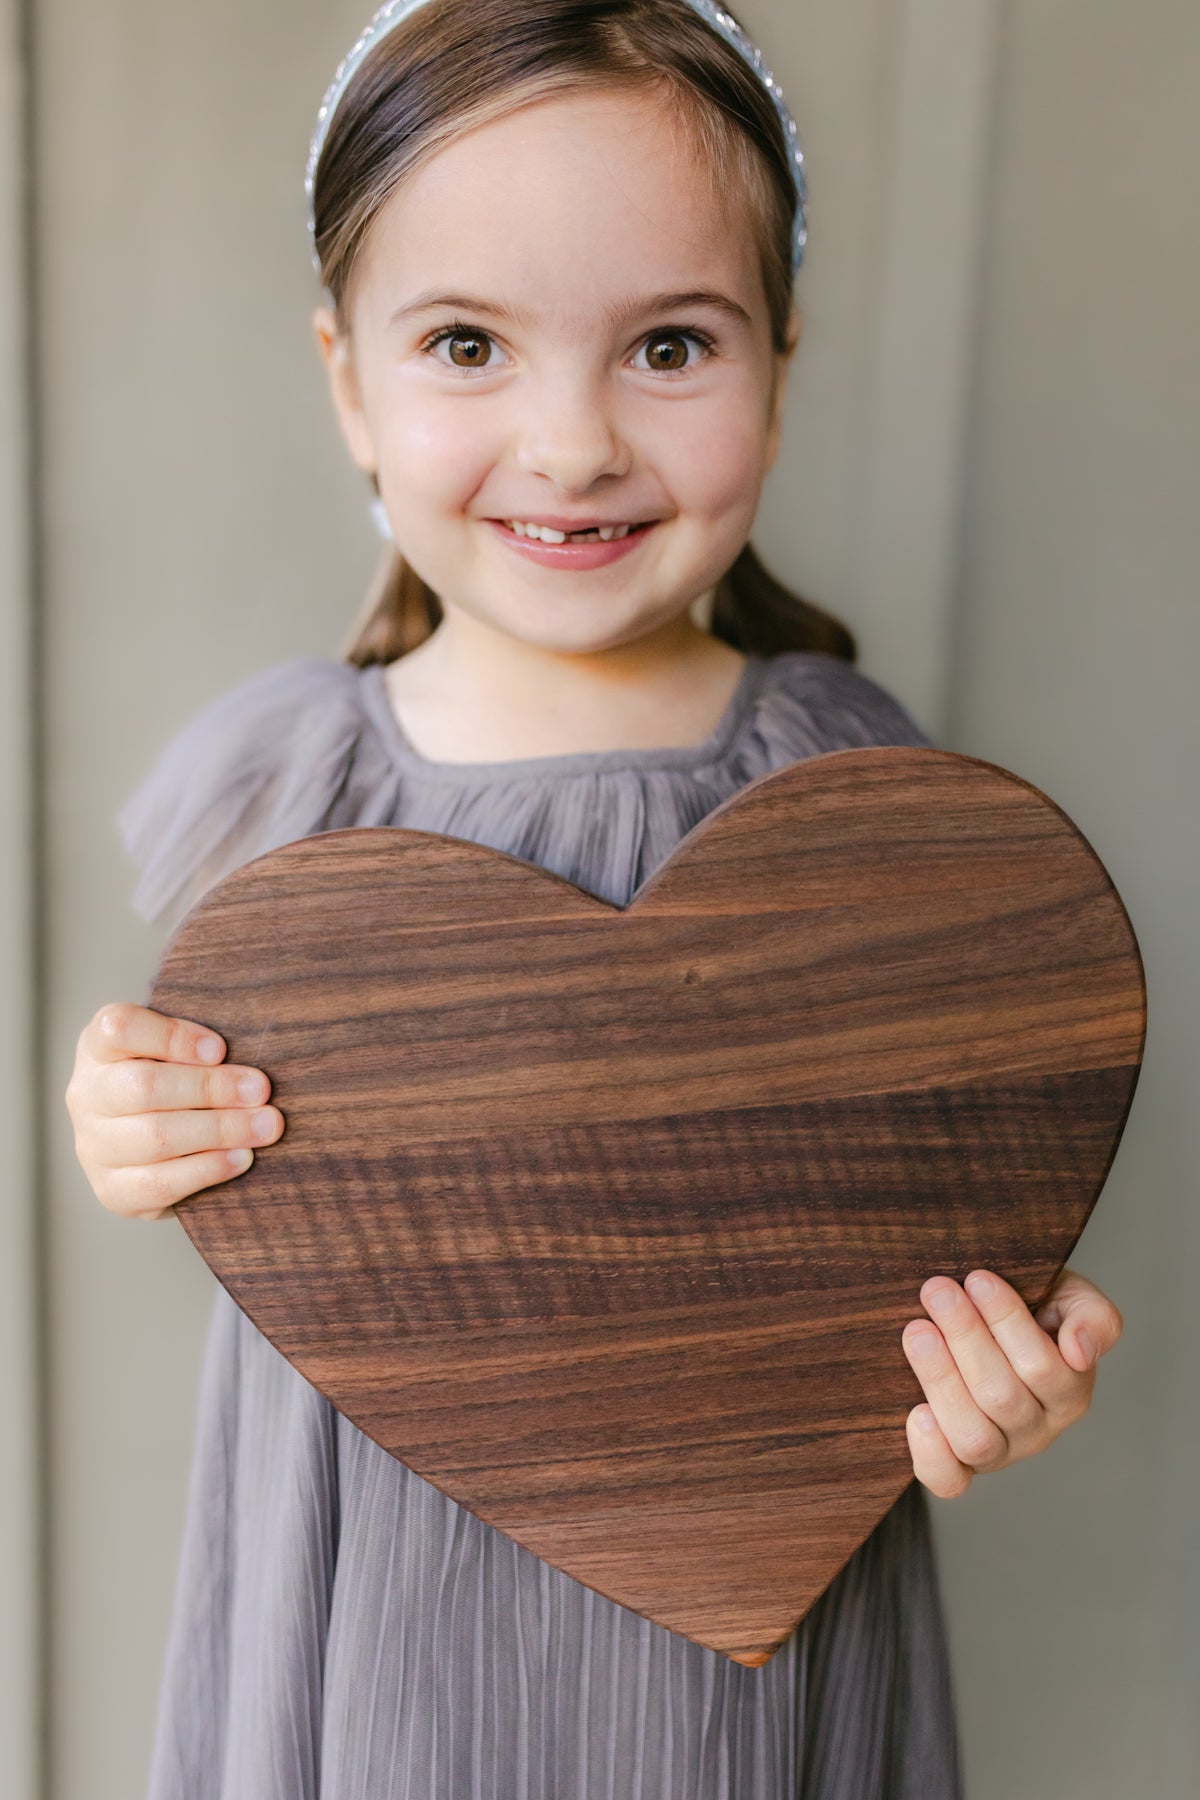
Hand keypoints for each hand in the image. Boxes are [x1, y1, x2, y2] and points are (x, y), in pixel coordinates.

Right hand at [65, 1002, 284, 1219]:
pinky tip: (242, 1157)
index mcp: (97, 1047)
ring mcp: (93, 1146)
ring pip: (155, 1137)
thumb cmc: (174, 1084)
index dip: (171, 1037)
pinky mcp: (113, 1190)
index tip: (220, 1050)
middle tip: (260, 1089)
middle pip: (143, 1087)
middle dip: (210, 1088)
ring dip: (220, 1129)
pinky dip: (208, 1168)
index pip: (118, 1028)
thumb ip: (202, 1048)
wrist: (148, 1151)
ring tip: (266, 1125)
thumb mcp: (177, 1053)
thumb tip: (252, 1067)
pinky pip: (160, 1183)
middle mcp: (87, 1095)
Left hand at [901, 1266, 1122, 1497]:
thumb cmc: (1032, 1308)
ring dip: (941, 1380)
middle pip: (1002, 1397)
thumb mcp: (1071, 1299)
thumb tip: (1080, 1350)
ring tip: (918, 1332)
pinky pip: (949, 1479)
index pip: (1042, 1366)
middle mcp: (1039, 1430)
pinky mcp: (961, 1467)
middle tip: (937, 1291)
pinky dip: (931, 1452)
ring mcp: (1000, 1452)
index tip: (977, 1278)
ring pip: (975, 1436)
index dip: (1006, 1322)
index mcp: (1071, 1391)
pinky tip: (916, 1412)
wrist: (983, 1321)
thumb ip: (1092, 1317)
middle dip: (966, 1337)